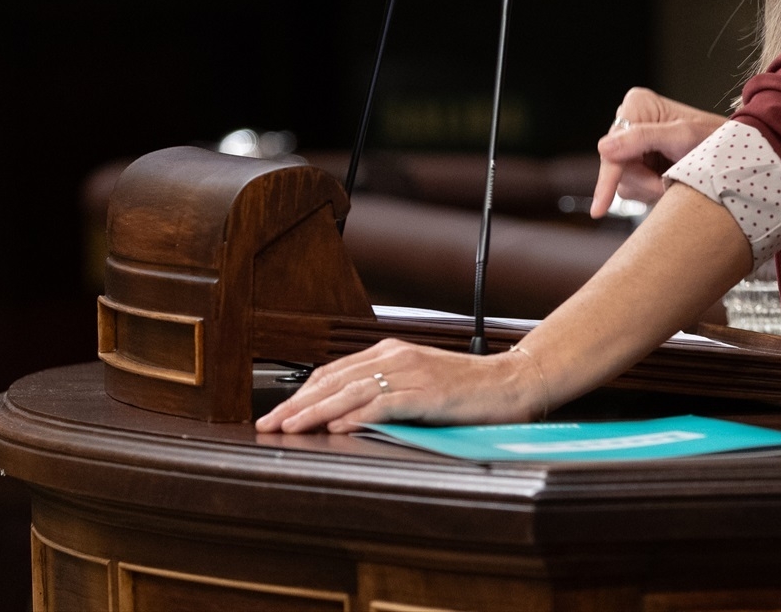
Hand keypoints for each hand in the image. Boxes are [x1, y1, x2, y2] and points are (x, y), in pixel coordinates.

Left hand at [255, 338, 544, 433]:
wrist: (512, 382)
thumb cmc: (467, 388)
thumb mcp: (418, 383)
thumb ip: (385, 391)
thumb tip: (345, 414)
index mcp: (390, 353)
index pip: (333, 372)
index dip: (302, 392)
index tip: (278, 412)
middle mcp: (395, 357)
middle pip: (334, 380)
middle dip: (297, 403)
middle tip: (268, 423)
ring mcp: (411, 373)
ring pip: (351, 391)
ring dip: (316, 411)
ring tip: (290, 426)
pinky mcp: (427, 392)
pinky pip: (384, 404)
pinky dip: (356, 416)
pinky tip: (337, 427)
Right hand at [592, 87, 725, 217]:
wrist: (732, 159)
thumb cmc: (714, 140)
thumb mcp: (682, 137)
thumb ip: (643, 138)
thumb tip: (603, 148)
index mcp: (638, 105)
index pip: (612, 146)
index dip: (609, 177)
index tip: (601, 207)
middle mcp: (630, 122)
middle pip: (615, 166)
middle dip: (643, 181)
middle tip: (666, 185)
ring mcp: (633, 145)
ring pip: (623, 181)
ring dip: (648, 188)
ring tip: (672, 181)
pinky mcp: (640, 163)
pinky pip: (632, 187)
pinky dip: (650, 191)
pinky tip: (666, 184)